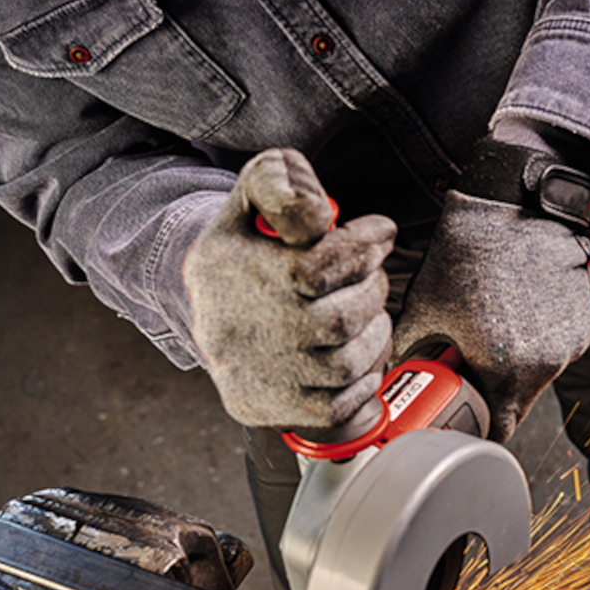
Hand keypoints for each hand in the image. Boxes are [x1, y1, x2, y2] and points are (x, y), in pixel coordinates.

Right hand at [184, 148, 396, 427]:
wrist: (208, 301)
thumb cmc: (248, 244)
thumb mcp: (253, 191)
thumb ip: (281, 182)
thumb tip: (318, 216)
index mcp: (229, 268)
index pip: (317, 267)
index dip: (365, 247)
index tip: (381, 233)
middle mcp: (235, 327)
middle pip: (339, 321)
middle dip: (372, 290)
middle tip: (371, 275)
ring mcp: (251, 373)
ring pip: (344, 365)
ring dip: (375, 334)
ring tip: (367, 311)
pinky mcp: (264, 406)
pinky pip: (336, 407)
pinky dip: (361, 381)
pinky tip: (356, 354)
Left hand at [392, 190, 589, 441]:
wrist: (515, 204)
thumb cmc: (469, 250)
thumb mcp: (425, 307)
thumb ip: (414, 356)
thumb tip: (401, 380)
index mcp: (503, 368)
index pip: (497, 430)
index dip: (476, 426)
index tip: (463, 416)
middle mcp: (543, 363)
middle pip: (517, 405)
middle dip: (492, 394)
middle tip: (470, 365)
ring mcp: (569, 343)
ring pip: (538, 376)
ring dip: (516, 364)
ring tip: (495, 323)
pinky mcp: (585, 322)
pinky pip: (558, 349)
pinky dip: (539, 339)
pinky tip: (520, 308)